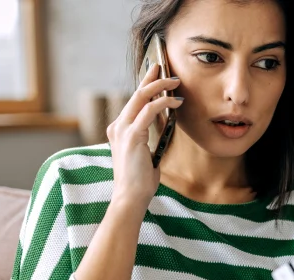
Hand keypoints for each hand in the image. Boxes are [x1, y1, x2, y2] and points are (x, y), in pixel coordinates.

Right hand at [106, 62, 183, 205]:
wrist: (130, 197)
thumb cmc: (140, 180)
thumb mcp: (147, 153)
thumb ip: (151, 137)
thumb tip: (166, 122)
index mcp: (119, 130)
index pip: (133, 102)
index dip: (145, 86)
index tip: (155, 74)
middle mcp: (117, 126)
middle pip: (136, 94)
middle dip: (151, 79)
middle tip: (165, 68)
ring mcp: (122, 130)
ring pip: (141, 97)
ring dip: (160, 86)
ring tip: (175, 82)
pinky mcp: (132, 136)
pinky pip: (149, 111)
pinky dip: (163, 102)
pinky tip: (176, 101)